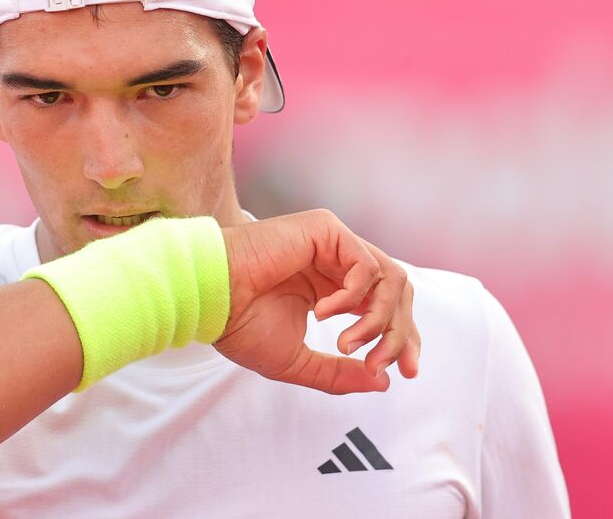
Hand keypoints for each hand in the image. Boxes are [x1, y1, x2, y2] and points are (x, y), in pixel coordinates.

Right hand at [214, 210, 420, 393]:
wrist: (210, 297)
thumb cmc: (239, 324)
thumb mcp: (297, 361)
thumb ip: (338, 372)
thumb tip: (382, 383)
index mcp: (331, 290)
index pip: (384, 309)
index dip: (400, 340)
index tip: (401, 374)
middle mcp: (336, 265)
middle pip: (397, 294)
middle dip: (398, 334)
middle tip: (381, 364)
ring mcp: (332, 245)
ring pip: (391, 278)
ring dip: (379, 320)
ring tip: (348, 343)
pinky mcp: (325, 230)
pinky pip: (365, 265)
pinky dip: (353, 296)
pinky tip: (323, 312)